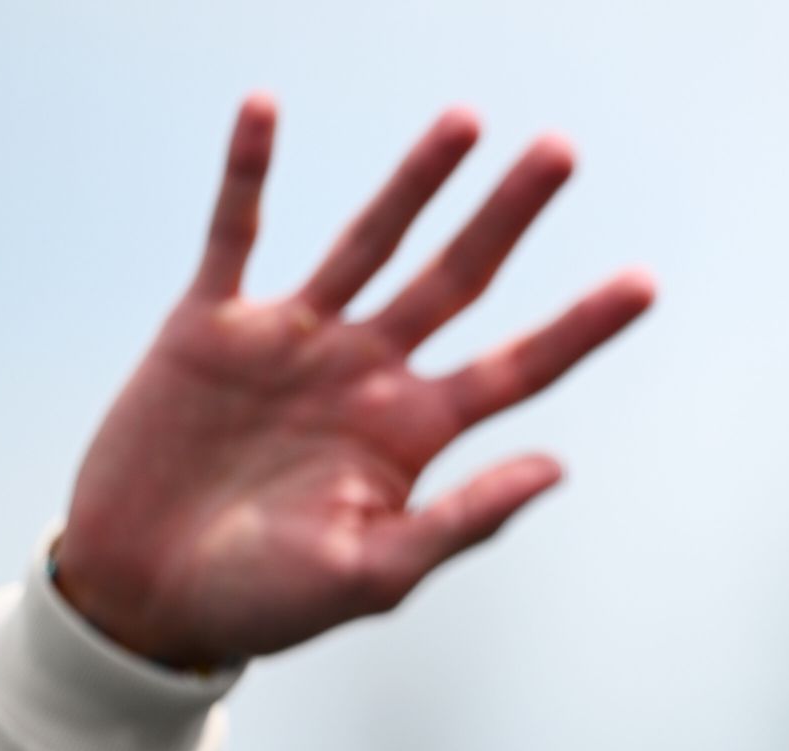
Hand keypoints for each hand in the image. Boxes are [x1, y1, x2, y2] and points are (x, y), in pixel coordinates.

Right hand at [53, 92, 654, 667]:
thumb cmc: (262, 604)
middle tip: (561, 152)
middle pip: (456, 279)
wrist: (142, 596)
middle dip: (507, 217)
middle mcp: (365, 374)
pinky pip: (234, 235)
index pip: (517, 368)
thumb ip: (460, 519)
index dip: (580, 327)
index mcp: (411, 433)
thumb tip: (559, 467)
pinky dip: (248, 174)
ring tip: (467, 121)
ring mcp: (292, 343)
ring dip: (415, 181)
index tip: (645, 283)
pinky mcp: (210, 328)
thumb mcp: (371, 575)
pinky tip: (264, 108)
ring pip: (367, 240)